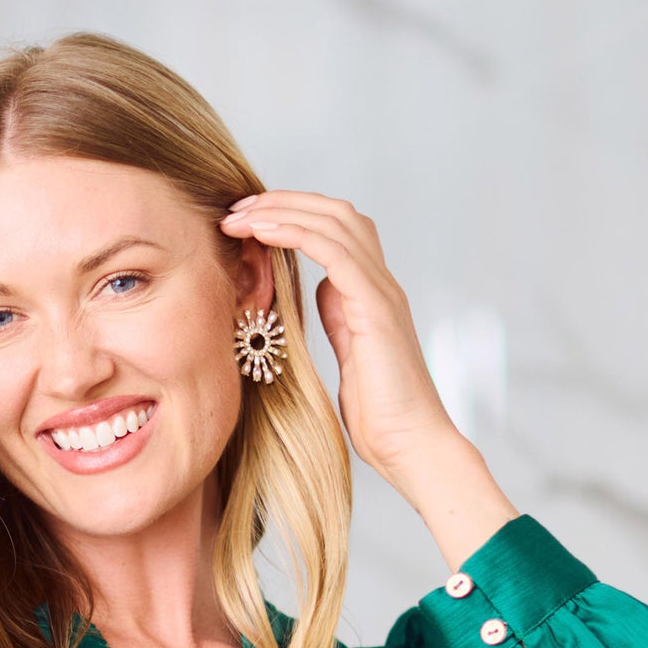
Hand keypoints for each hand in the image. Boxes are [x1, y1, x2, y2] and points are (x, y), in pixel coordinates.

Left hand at [220, 188, 456, 489]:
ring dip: (282, 211)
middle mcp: (381, 284)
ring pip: (334, 222)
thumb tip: (321, 289)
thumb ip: (339, 318)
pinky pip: (334, 251)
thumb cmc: (381, 415)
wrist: (410, 445)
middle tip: (237, 207)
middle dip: (283, 202)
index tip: (249, 221)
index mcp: (372, 294)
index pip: (336, 230)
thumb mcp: (349, 356)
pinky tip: (262, 232)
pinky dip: (296, 233)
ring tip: (240, 214)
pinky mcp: (375, 308)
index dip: (294, 216)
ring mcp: (381, 292)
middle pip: (335, 212)